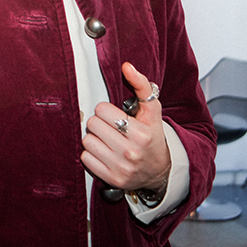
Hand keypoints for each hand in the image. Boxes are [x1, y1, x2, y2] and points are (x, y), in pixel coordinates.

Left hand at [81, 62, 170, 193]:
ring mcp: (121, 168)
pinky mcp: (111, 179)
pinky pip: (85, 159)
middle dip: (99, 123)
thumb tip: (126, 66)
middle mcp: (131, 152)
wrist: (161, 171)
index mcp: (141, 134)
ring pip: (87, 141)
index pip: (102, 110)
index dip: (106, 110)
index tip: (115, 115)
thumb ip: (141, 85)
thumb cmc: (153, 136)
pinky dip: (91, 154)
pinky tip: (104, 152)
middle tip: (110, 127)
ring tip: (107, 140)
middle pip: (93, 124)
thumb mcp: (152, 110)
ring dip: (94, 138)